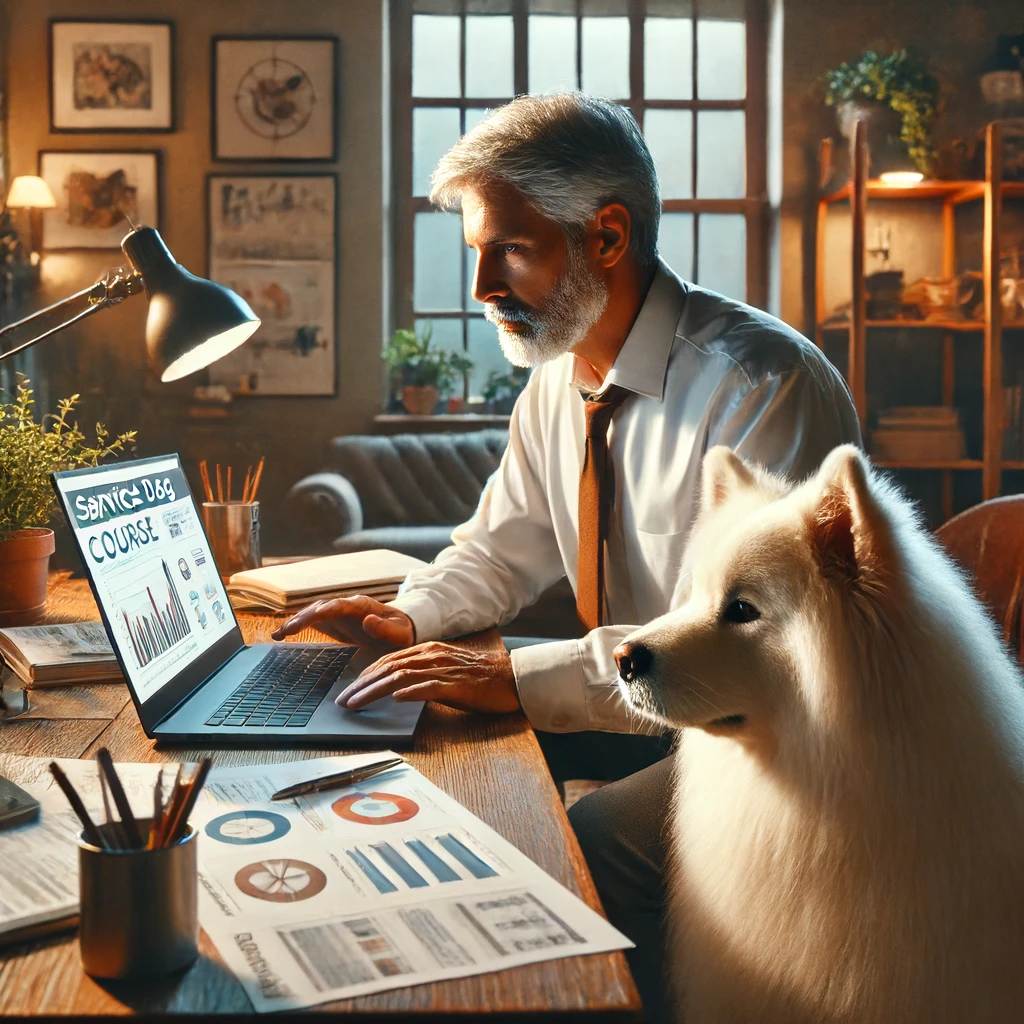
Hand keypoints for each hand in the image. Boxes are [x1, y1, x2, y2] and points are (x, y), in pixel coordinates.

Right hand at [270, 596, 414, 647]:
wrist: (399, 629)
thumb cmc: (401, 631)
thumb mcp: (399, 633)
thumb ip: (385, 628)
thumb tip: (368, 620)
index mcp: (361, 605)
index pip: (336, 605)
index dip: (320, 612)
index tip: (308, 619)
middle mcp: (345, 605)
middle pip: (319, 608)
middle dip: (301, 618)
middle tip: (285, 632)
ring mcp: (337, 613)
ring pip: (312, 613)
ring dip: (294, 622)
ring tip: (278, 635)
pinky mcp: (332, 622)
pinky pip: (311, 622)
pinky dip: (295, 627)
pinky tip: (279, 636)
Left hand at [337, 640, 520, 714]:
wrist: (513, 678)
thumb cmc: (481, 678)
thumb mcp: (447, 671)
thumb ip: (424, 674)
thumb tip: (398, 689)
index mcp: (429, 651)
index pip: (389, 660)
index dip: (366, 675)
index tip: (350, 690)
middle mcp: (433, 656)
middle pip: (388, 667)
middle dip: (362, 684)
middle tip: (343, 701)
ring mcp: (444, 669)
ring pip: (401, 676)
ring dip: (375, 691)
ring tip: (357, 703)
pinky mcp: (457, 685)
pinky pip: (429, 687)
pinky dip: (409, 692)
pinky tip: (395, 699)